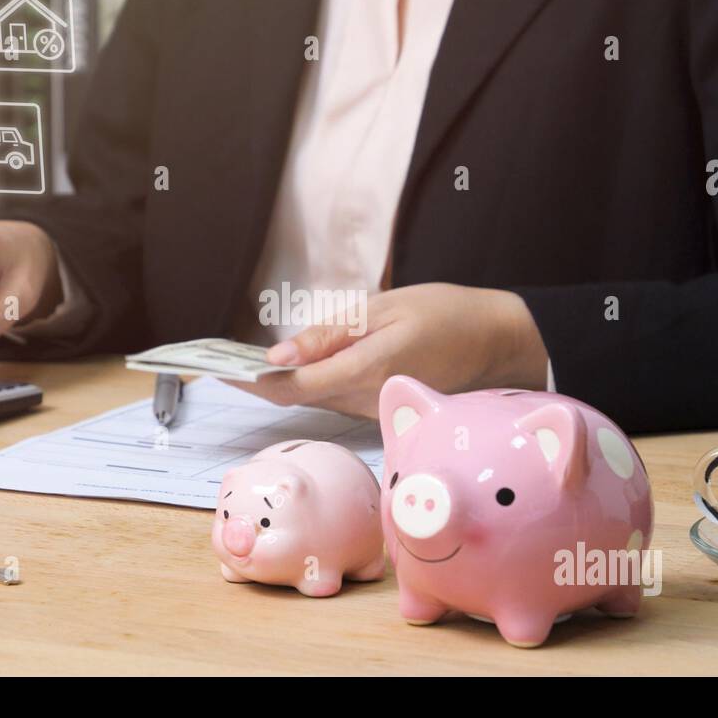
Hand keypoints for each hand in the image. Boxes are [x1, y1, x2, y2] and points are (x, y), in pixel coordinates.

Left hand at [236, 283, 548, 417]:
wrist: (500, 343)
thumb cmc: (446, 314)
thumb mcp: (385, 308)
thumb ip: (330, 334)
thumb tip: (277, 356)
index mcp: (365, 370)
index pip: (293, 386)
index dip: (251, 382)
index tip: (217, 370)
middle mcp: (366, 400)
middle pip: (299, 396)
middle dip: (259, 381)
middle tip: (218, 361)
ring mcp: (374, 410)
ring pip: (316, 398)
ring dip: (283, 382)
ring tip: (245, 361)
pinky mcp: (382, 409)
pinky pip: (337, 397)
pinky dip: (312, 382)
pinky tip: (296, 365)